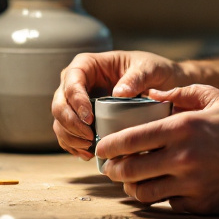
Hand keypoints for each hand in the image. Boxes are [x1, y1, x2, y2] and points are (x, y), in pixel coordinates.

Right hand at [51, 51, 189, 158]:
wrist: (158, 83)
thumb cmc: (150, 69)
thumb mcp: (148, 68)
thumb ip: (136, 78)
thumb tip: (119, 93)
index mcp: (87, 64)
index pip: (72, 82)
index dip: (76, 101)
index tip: (90, 119)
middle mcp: (76, 82)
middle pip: (59, 104)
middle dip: (70, 123)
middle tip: (89, 138)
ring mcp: (76, 102)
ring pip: (60, 121)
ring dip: (71, 138)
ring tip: (89, 148)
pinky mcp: (81, 119)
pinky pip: (68, 134)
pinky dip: (74, 146)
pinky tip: (88, 154)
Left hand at [96, 85, 218, 213]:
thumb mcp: (216, 97)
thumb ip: (181, 91)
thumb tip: (152, 91)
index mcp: (183, 127)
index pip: (130, 140)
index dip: (109, 146)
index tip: (101, 148)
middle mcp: (184, 158)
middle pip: (129, 170)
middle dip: (114, 170)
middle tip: (111, 167)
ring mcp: (192, 185)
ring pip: (144, 193)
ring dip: (132, 188)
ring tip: (131, 181)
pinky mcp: (202, 205)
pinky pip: (169, 204)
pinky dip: (161, 198)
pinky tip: (163, 188)